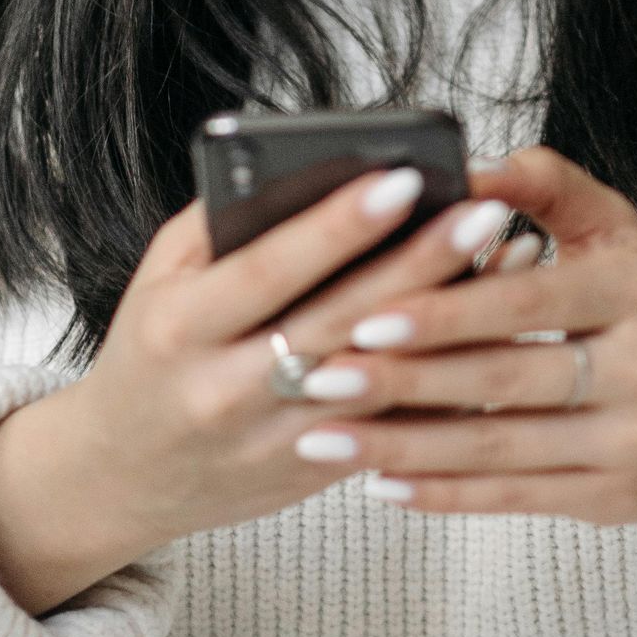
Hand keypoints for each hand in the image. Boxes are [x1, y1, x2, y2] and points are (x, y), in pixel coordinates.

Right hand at [0, 166, 521, 614]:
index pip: (268, 269)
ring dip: (454, 317)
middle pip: (340, 320)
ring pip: (382, 377)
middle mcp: (225, 391)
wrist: (123, 473)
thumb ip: (226, 221)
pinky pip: (398, 423)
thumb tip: (318, 164)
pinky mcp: (317, 472)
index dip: (337, 226)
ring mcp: (274, 441)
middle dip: (420, 261)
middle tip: (485, 208)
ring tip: (513, 255)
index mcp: (179, 328)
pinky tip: (502, 327)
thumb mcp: (162, 276)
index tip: (401, 178)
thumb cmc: (155, 348)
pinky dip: (454, 374)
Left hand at [285, 146, 636, 584]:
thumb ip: (545, 185)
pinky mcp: (616, 500)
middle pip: (508, 377)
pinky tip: (381, 482)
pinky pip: (515, 498)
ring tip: (322, 437)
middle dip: (405, 381)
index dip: (447, 308)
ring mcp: (634, 442)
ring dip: (404, 446)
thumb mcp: (618, 230)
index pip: (530, 298)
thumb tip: (464, 167)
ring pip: (502, 448)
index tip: (365, 316)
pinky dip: (443, 493)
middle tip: (317, 375)